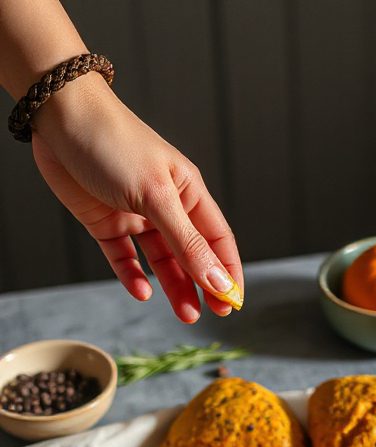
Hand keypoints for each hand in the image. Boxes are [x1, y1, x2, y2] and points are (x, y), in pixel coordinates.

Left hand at [32, 75, 242, 321]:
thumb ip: (187, 243)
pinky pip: (125, 258)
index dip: (228, 273)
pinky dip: (133, 276)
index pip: (218, 240)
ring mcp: (135, 216)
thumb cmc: (114, 144)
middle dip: (202, 286)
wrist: (59, 118)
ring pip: (161, 261)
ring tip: (184, 313)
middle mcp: (165, 206)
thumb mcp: (157, 197)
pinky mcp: (106, 223)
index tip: (233, 303)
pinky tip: (142, 291)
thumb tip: (218, 280)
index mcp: (188, 192)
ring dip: (173, 287)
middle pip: (191, 256)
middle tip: (208, 316)